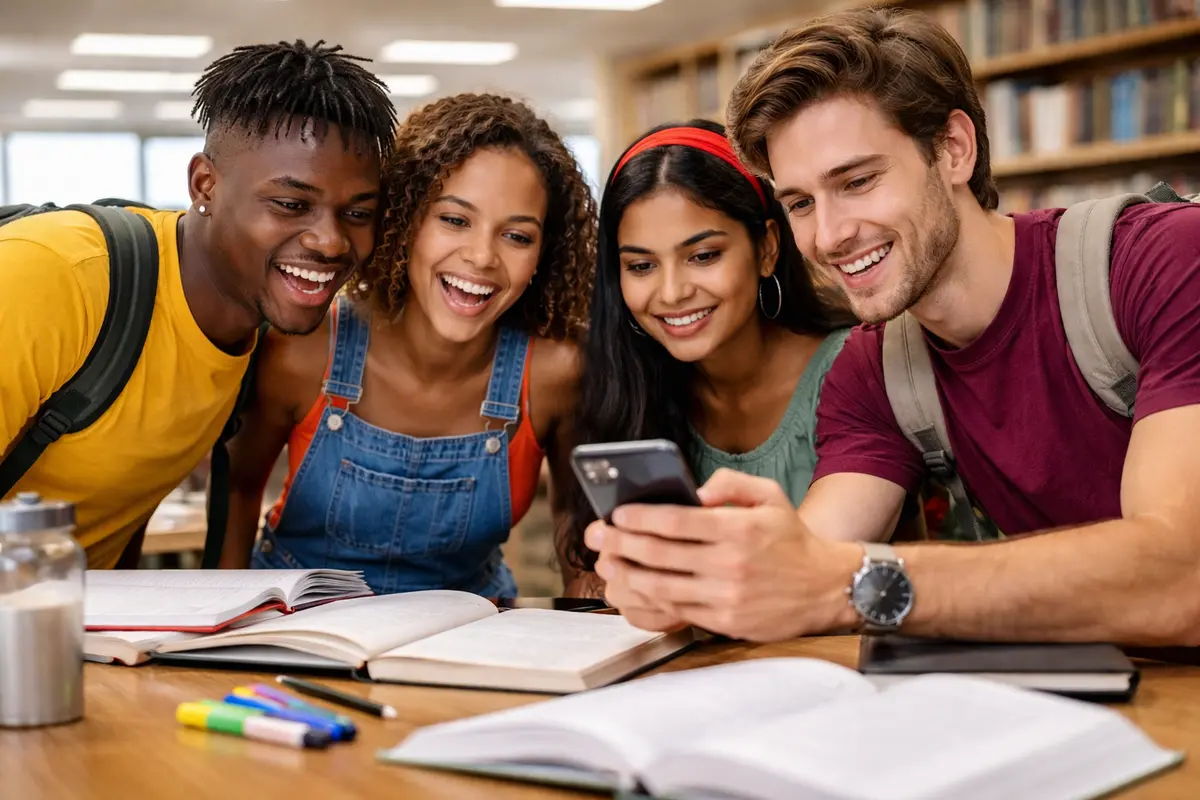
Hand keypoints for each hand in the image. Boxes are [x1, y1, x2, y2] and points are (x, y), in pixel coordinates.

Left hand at [587, 469, 861, 641]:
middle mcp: (729, 563)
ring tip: (607, 561)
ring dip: (627, 572)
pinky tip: (635, 584)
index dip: (639, 517)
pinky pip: (677, 608)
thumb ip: (730, 485)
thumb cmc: (792, 539)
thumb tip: (692, 492)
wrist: (826, 587)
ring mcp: (725, 595)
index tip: (616, 513)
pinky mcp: (725, 619)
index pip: (675, 521)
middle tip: (596, 535)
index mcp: (737, 529)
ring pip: (661, 585)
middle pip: (659, 553)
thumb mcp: (770, 496)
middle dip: (620, 542)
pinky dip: (650, 597)